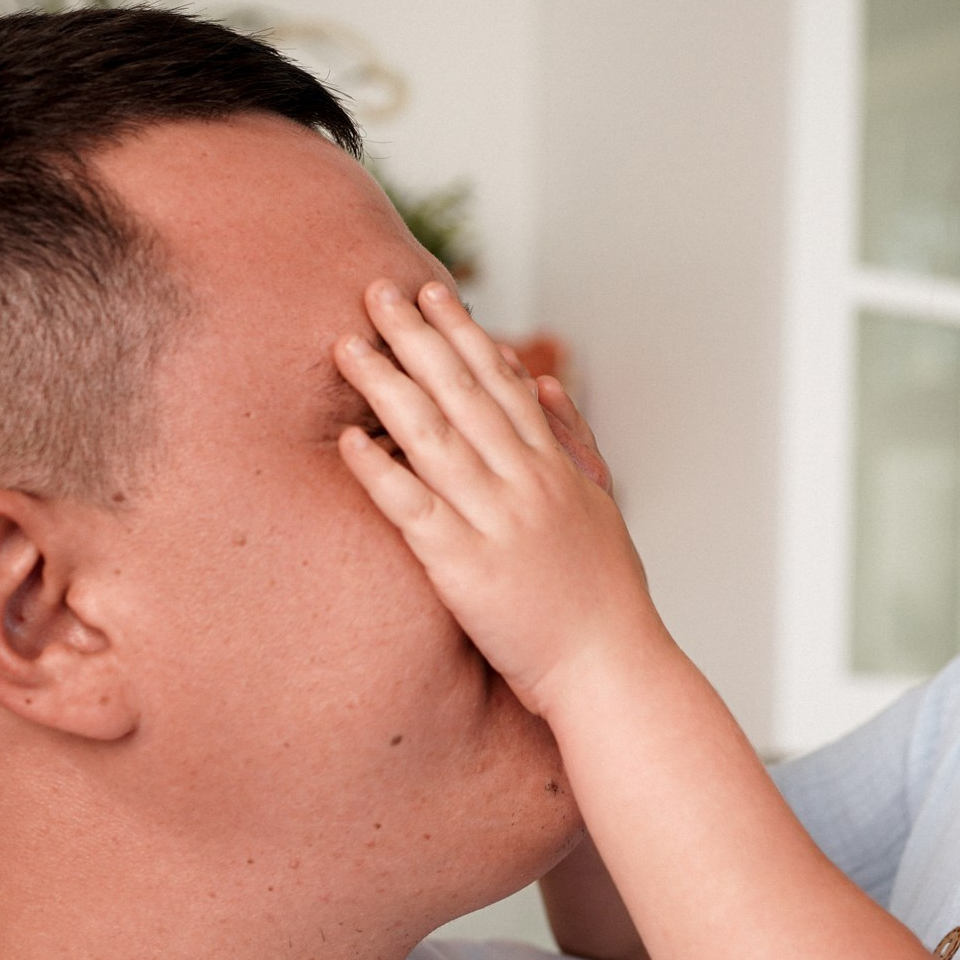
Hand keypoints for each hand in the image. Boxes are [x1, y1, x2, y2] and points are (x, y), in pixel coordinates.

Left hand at [335, 281, 662, 713]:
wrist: (612, 668)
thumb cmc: (607, 598)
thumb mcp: (601, 505)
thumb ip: (574, 439)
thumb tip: (543, 381)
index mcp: (554, 468)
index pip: (503, 383)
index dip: (464, 334)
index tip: (432, 292)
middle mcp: (526, 483)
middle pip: (463, 394)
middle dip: (417, 337)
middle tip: (376, 291)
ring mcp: (496, 522)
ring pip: (433, 438)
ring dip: (387, 385)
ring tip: (348, 345)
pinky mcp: (466, 567)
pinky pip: (413, 509)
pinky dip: (380, 472)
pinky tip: (348, 440)